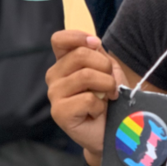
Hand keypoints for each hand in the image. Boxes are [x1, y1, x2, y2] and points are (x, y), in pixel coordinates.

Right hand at [46, 31, 127, 157]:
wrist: (112, 128)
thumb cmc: (109, 96)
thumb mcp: (107, 68)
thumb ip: (97, 53)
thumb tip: (92, 41)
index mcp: (64, 61)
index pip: (59, 39)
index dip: (79, 37)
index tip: (96, 44)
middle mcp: (54, 76)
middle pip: (80, 54)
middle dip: (105, 66)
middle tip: (111, 82)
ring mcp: (54, 94)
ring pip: (86, 75)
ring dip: (107, 85)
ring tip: (108, 96)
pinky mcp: (59, 112)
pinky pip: (87, 99)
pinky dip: (100, 105)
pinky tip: (97, 112)